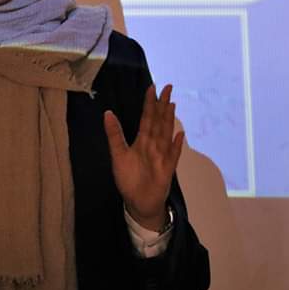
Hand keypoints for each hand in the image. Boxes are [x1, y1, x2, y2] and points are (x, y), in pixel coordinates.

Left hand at [103, 84, 184, 231]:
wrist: (138, 202)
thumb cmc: (129, 179)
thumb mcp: (118, 155)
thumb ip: (114, 135)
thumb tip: (107, 113)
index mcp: (142, 140)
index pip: (146, 118)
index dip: (149, 103)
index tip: (152, 87)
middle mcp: (153, 145)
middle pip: (159, 121)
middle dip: (162, 105)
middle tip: (168, 87)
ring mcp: (162, 155)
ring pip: (166, 133)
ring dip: (169, 119)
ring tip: (172, 104)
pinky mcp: (167, 169)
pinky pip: (173, 155)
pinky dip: (176, 146)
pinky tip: (180, 135)